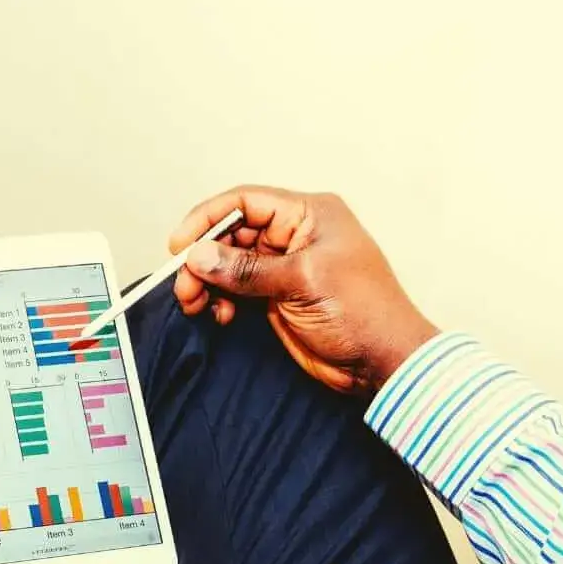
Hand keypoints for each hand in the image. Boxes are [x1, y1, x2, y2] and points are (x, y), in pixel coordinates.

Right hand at [169, 185, 440, 394]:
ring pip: (229, 263)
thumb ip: (247, 269)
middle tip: (185, 286)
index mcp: (309, 214)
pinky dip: (221, 299)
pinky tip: (221, 315)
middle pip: (232, 233)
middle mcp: (294, 234)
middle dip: (204, 257)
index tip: (180, 245)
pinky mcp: (277, 295)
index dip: (208, 219)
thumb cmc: (363, 312)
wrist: (382, 361)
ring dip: (207, 281)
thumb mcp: (302, 281)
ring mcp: (284, 266)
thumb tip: (199, 256)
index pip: (246, 202)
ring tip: (196, 303)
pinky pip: (236, 288)